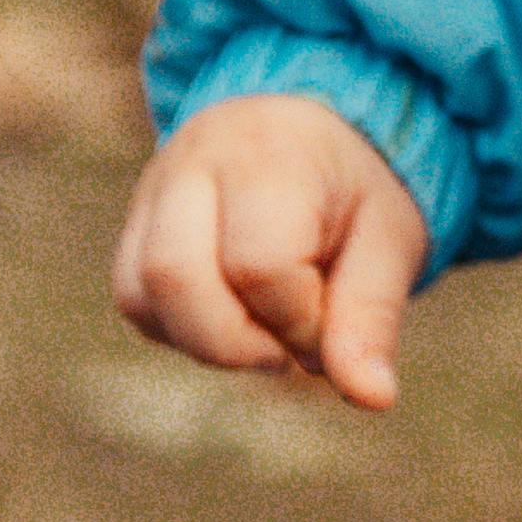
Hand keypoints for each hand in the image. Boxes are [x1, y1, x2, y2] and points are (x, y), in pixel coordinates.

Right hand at [115, 91, 430, 412]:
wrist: (314, 122)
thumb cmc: (356, 187)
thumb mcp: (389, 240)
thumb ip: (372, 317)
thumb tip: (373, 399)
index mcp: (270, 155)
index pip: (259, 267)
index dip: (300, 323)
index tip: (334, 322)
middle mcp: (194, 163)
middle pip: (176, 276)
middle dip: (237, 343)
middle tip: (290, 343)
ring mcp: (153, 190)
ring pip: (141, 294)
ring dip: (205, 341)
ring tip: (265, 326)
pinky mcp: (134, 222)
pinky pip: (132, 298)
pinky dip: (178, 329)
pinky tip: (231, 316)